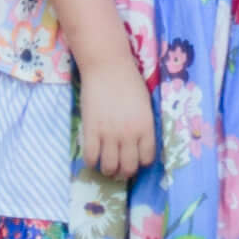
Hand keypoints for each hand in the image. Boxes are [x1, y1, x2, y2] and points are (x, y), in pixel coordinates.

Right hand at [76, 49, 155, 182]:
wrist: (107, 66)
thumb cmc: (128, 80)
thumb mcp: (145, 104)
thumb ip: (143, 124)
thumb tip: (139, 141)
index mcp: (146, 127)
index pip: (147, 158)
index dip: (141, 162)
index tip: (135, 159)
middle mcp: (129, 135)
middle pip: (129, 167)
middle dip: (125, 172)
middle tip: (120, 168)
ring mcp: (109, 134)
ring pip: (109, 167)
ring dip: (108, 171)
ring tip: (106, 166)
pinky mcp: (91, 130)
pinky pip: (91, 157)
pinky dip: (91, 162)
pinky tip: (93, 156)